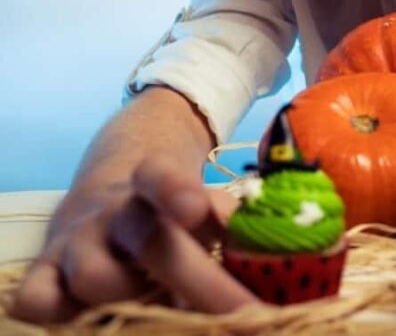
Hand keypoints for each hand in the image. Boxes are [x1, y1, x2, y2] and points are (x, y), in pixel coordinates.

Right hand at [11, 157, 256, 322]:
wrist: (103, 203)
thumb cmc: (168, 217)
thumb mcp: (203, 210)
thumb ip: (228, 227)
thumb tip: (261, 255)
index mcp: (154, 186)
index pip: (157, 174)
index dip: (173, 188)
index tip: (194, 209)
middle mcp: (114, 211)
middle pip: (149, 241)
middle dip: (198, 281)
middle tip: (242, 313)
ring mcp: (75, 243)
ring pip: (95, 277)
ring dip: (136, 301)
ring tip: (164, 308)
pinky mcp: (42, 273)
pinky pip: (37, 300)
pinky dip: (60, 314)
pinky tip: (95, 319)